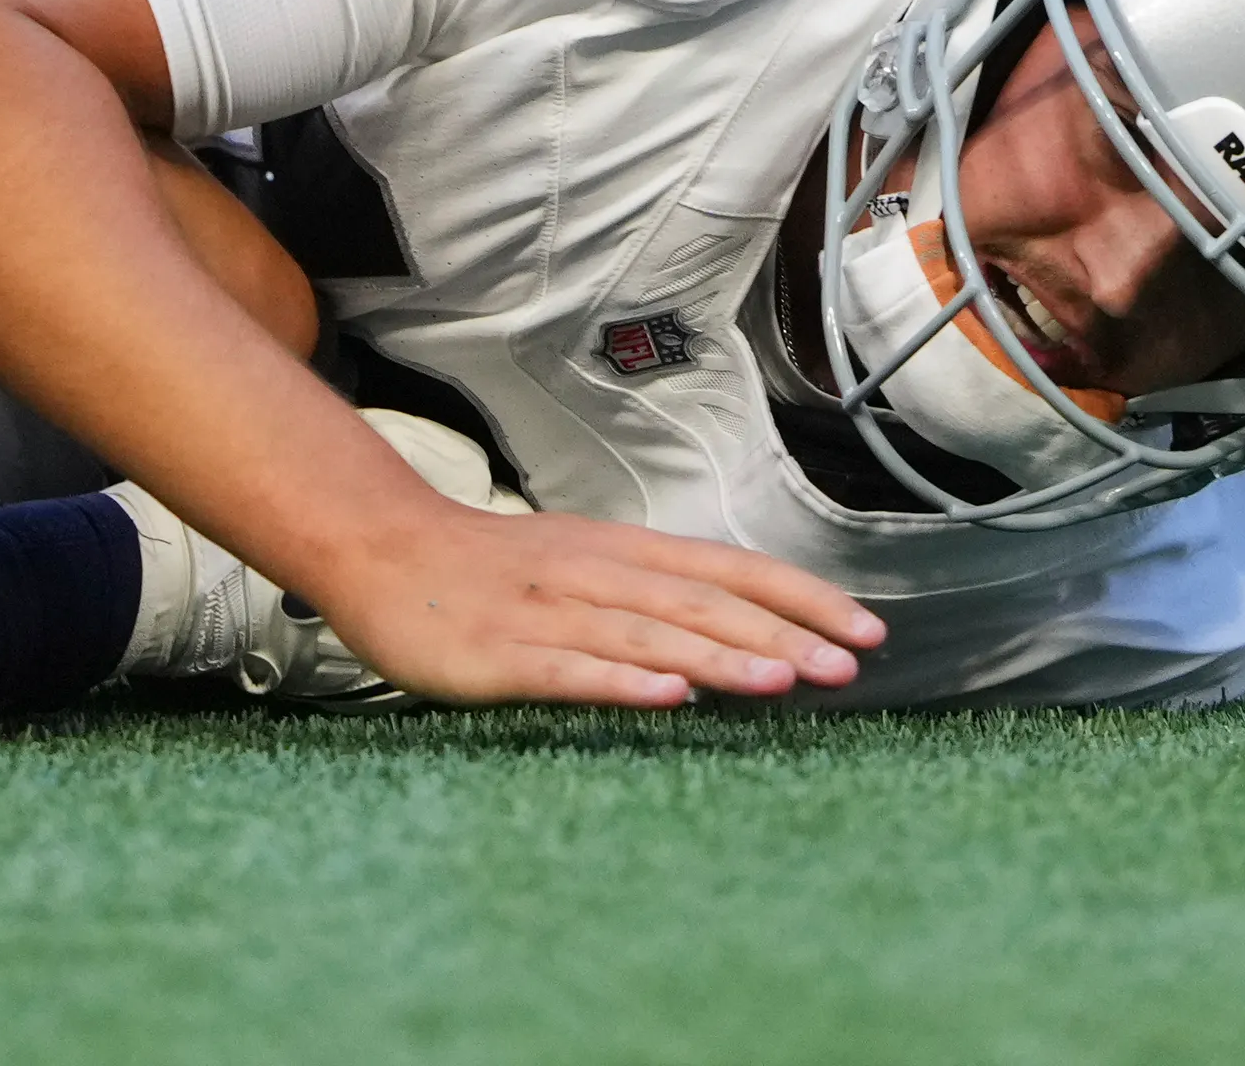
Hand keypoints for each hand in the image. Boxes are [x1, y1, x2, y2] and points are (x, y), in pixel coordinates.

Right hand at [303, 500, 881, 708]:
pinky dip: (620, 682)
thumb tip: (744, 627)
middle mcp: (592, 575)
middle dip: (778, 634)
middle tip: (848, 667)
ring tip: (782, 681)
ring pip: (644, 635)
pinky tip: (666, 698)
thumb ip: (652, 594)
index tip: (867, 631)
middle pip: (698, 602)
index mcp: (619, 553)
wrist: (376, 547)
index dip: (799, 598)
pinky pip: (567, 671)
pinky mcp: (496, 656)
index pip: (727, 569)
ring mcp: (544, 615)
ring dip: (717, 657)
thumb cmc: (488, 570)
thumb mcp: (580, 564)